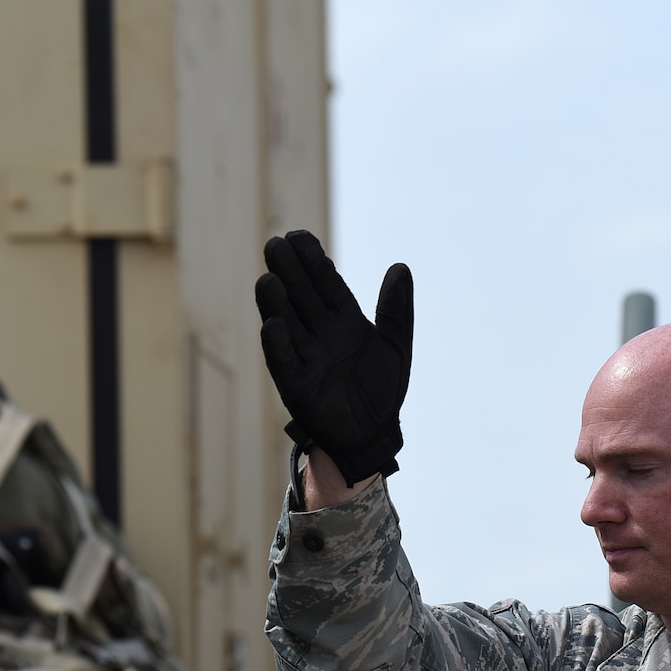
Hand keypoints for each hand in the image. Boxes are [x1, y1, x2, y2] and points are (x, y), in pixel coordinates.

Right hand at [255, 230, 413, 482]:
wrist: (373, 434)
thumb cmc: (382, 389)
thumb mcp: (396, 345)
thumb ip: (397, 309)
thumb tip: (401, 267)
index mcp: (343, 320)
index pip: (325, 282)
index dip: (312, 260)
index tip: (298, 236)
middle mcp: (319, 333)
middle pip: (301, 296)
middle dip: (290, 272)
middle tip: (276, 245)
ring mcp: (305, 357)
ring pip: (287, 323)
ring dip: (277, 302)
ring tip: (269, 280)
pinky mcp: (296, 385)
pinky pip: (284, 362)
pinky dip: (278, 345)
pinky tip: (274, 325)